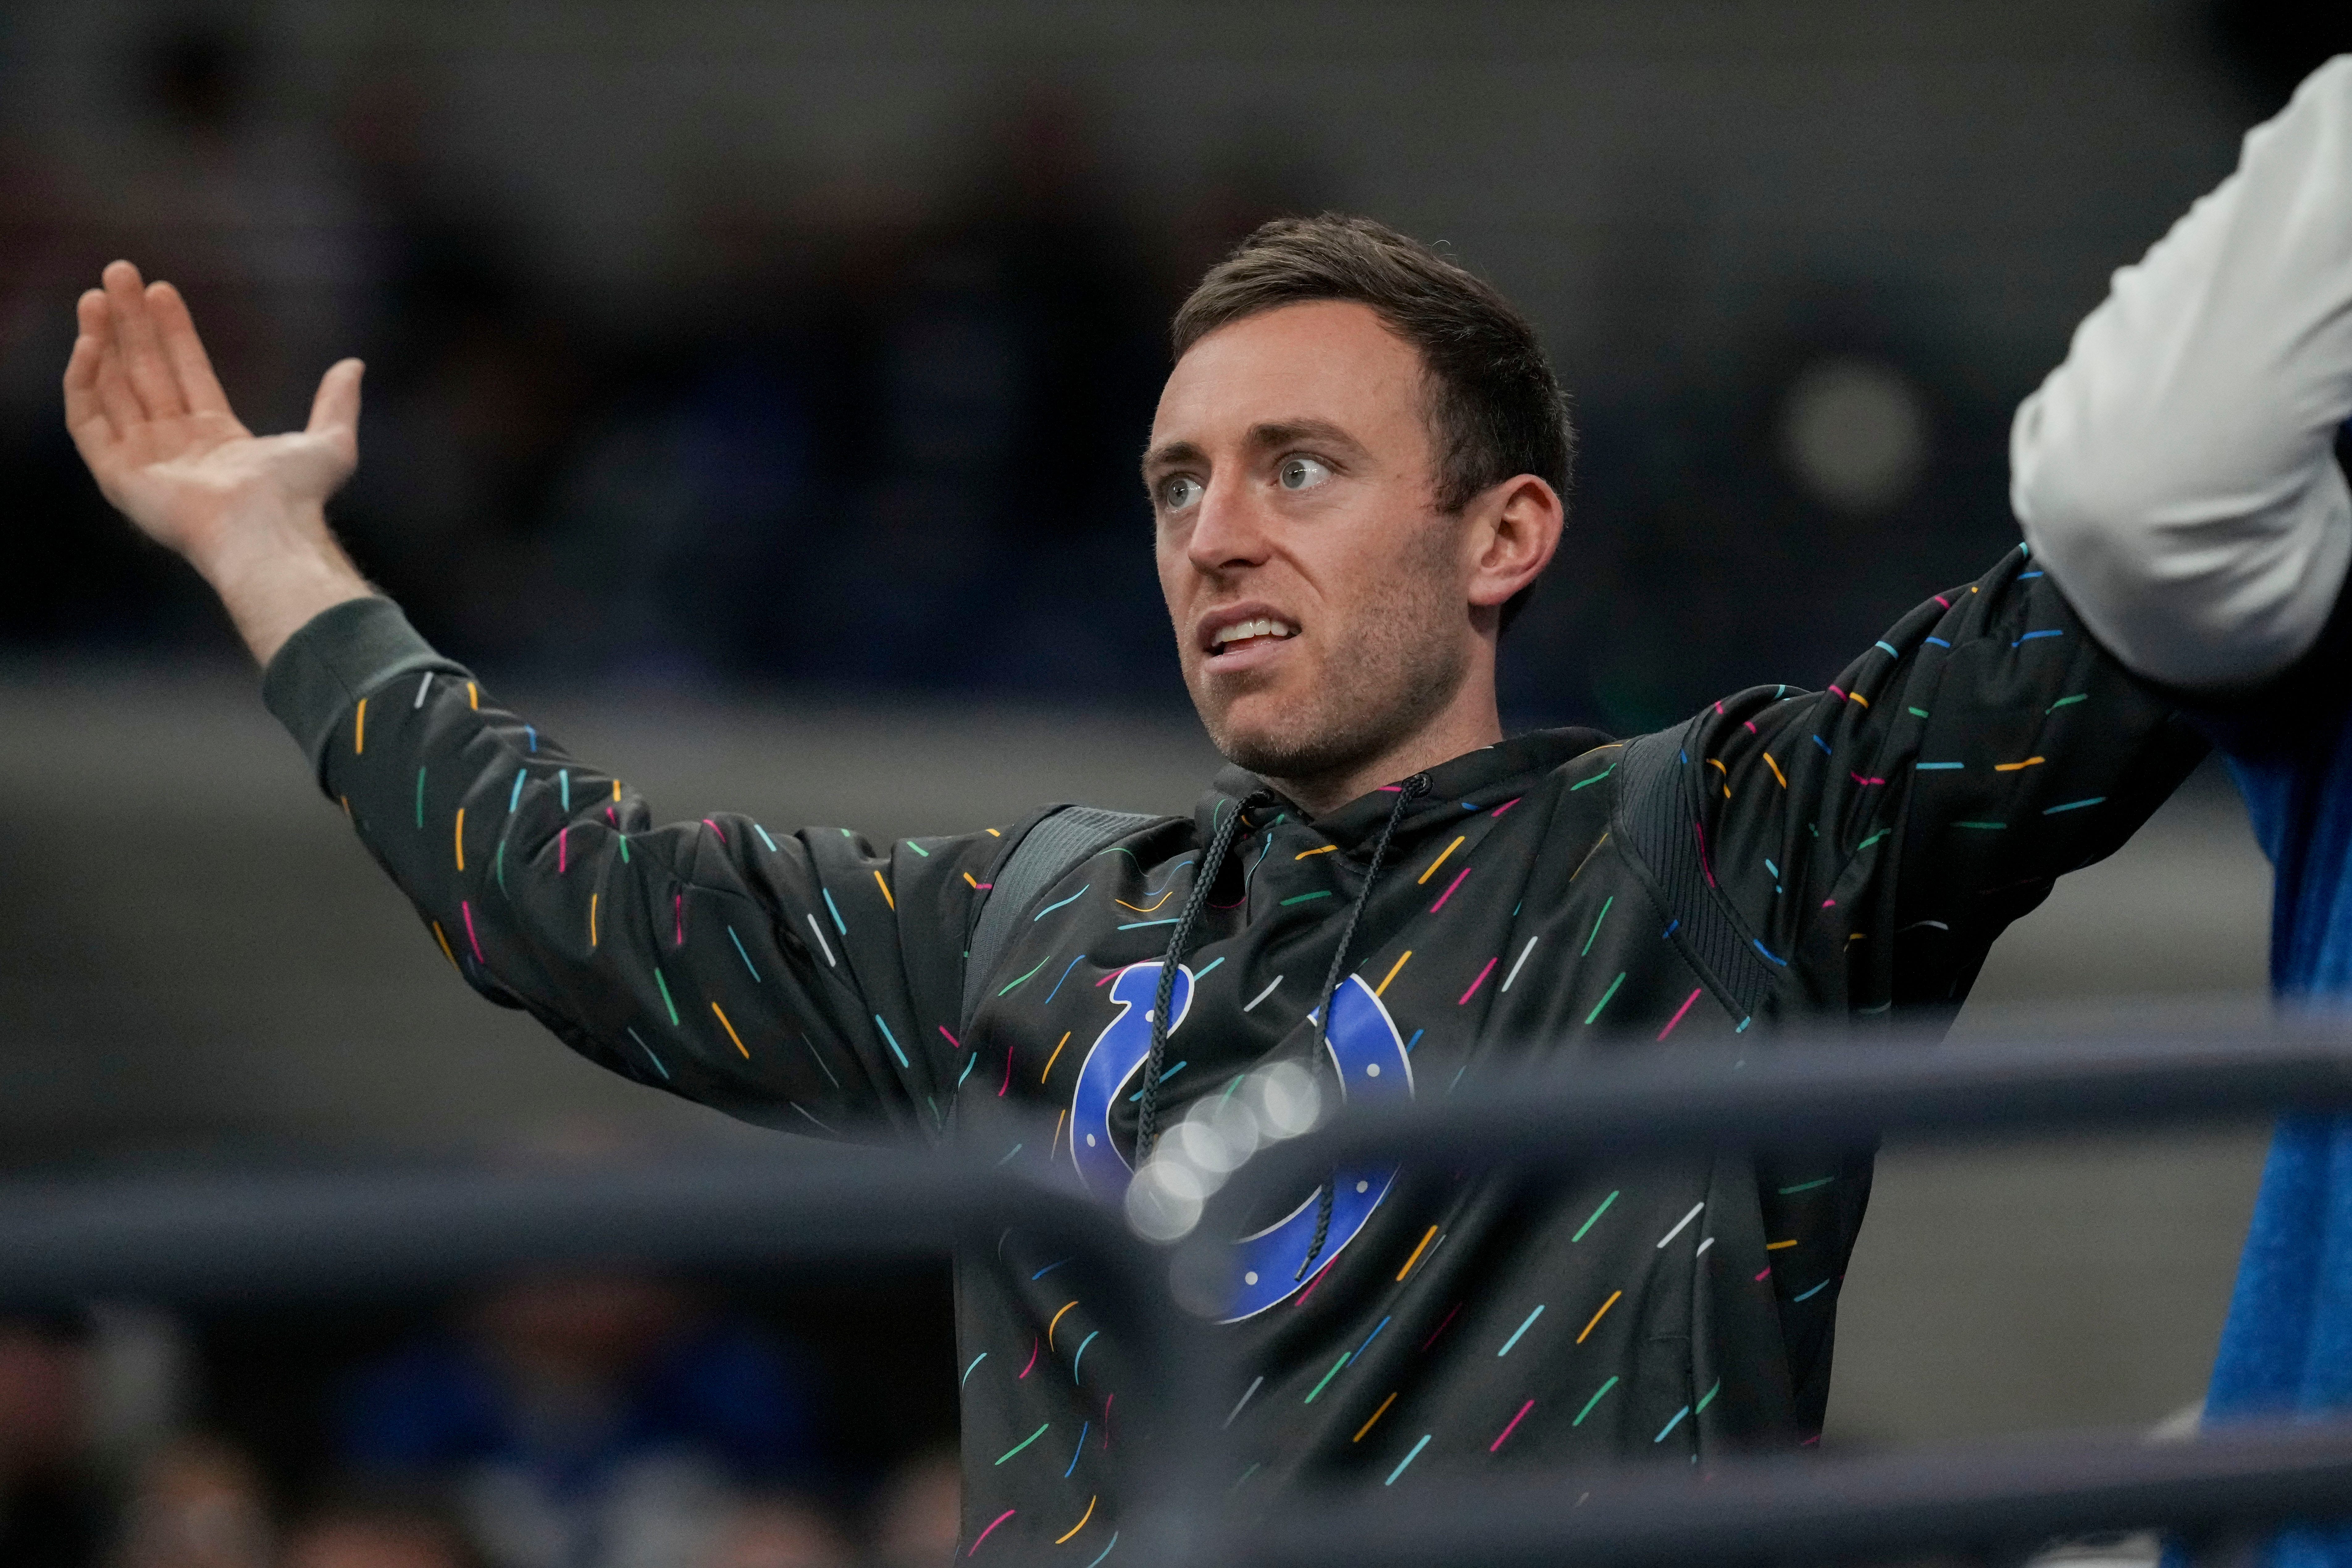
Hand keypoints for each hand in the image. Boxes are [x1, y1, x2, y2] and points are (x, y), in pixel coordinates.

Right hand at [63, 260, 373, 664]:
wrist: (266, 528)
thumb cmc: (298, 495)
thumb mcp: (332, 441)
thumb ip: (338, 403)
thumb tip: (354, 365)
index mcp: (218, 439)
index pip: (186, 371)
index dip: (173, 331)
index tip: (161, 290)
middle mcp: (176, 447)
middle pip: (146, 371)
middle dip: (131, 323)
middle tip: (119, 273)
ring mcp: (143, 460)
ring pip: (113, 387)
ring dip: (101, 339)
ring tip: (96, 295)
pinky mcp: (116, 473)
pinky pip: (88, 418)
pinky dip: (84, 380)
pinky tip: (90, 342)